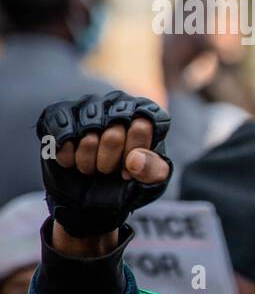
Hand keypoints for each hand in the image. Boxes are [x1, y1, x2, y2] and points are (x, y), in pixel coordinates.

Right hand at [37, 92, 172, 248]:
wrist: (92, 189)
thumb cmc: (127, 177)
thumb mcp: (150, 180)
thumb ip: (154, 170)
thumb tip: (135, 160)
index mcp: (147, 116)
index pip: (142, 128)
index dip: (133, 154)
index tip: (129, 170)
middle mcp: (118, 104)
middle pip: (114, 135)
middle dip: (110, 162)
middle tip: (108, 169)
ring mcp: (89, 106)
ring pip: (87, 135)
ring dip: (87, 161)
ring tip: (91, 166)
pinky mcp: (61, 113)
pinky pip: (62, 135)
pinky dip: (67, 156)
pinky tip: (72, 160)